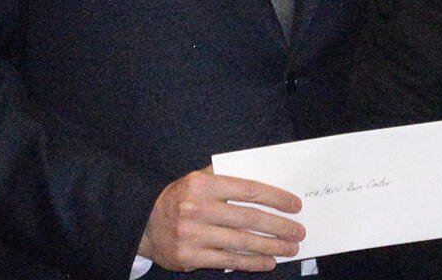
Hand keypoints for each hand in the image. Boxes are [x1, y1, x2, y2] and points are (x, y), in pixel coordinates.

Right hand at [138, 166, 305, 272]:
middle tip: (299, 231)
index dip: (276, 198)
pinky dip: (252, 263)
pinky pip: (229, 261)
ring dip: (271, 247)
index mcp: (202, 184)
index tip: (295, 205)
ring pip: (242, 242)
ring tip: (290, 249)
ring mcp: (193, 235)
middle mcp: (197, 208)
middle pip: (249, 218)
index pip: (249, 190)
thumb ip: (226, 178)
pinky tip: (268, 262)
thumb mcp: (197, 179)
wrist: (143, 224)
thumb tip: (265, 185)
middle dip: (279, 226)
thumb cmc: (180, 198)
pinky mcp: (190, 257)